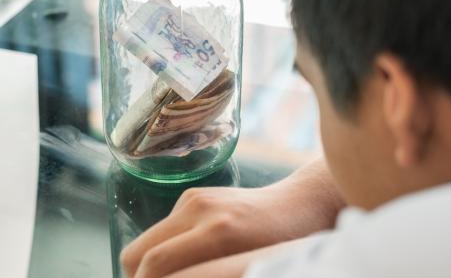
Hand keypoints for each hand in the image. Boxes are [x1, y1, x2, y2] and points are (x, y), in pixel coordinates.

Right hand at [122, 160, 343, 277]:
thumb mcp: (249, 269)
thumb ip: (205, 277)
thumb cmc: (285, 245)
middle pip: (137, 253)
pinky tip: (186, 260)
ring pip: (146, 240)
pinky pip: (162, 229)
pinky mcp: (193, 194)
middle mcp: (200, 209)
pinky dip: (163, 249)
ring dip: (149, 266)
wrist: (299, 204)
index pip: (155, 266)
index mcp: (218, 232)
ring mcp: (194, 197)